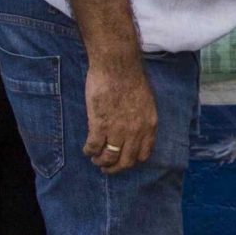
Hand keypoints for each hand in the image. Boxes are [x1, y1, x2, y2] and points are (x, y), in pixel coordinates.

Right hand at [82, 56, 157, 174]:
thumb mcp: (146, 102)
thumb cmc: (131, 78)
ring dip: (100, 161)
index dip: (133, 160)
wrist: (118, 66)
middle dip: (115, 168)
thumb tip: (133, 129)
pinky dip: (89, 151)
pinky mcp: (99, 125)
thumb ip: (141, 118)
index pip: (144, 154)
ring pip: (109, 157)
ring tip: (95, 159)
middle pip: (126, 161)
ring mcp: (117, 130)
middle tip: (107, 168)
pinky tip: (86, 150)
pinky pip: (93, 147)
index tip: (125, 160)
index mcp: (148, 125)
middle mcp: (135, 132)